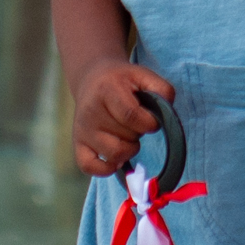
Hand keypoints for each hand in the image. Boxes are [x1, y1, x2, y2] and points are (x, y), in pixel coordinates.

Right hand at [70, 61, 172, 177]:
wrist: (92, 78)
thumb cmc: (122, 80)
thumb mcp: (143, 75)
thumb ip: (162, 90)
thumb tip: (167, 115)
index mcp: (107, 90)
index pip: (131, 116)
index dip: (149, 123)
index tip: (152, 121)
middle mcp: (90, 111)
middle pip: (125, 138)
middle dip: (138, 134)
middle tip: (135, 123)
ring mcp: (82, 130)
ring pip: (113, 155)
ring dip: (129, 150)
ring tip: (127, 137)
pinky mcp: (77, 144)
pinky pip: (89, 167)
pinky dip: (106, 169)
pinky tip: (116, 159)